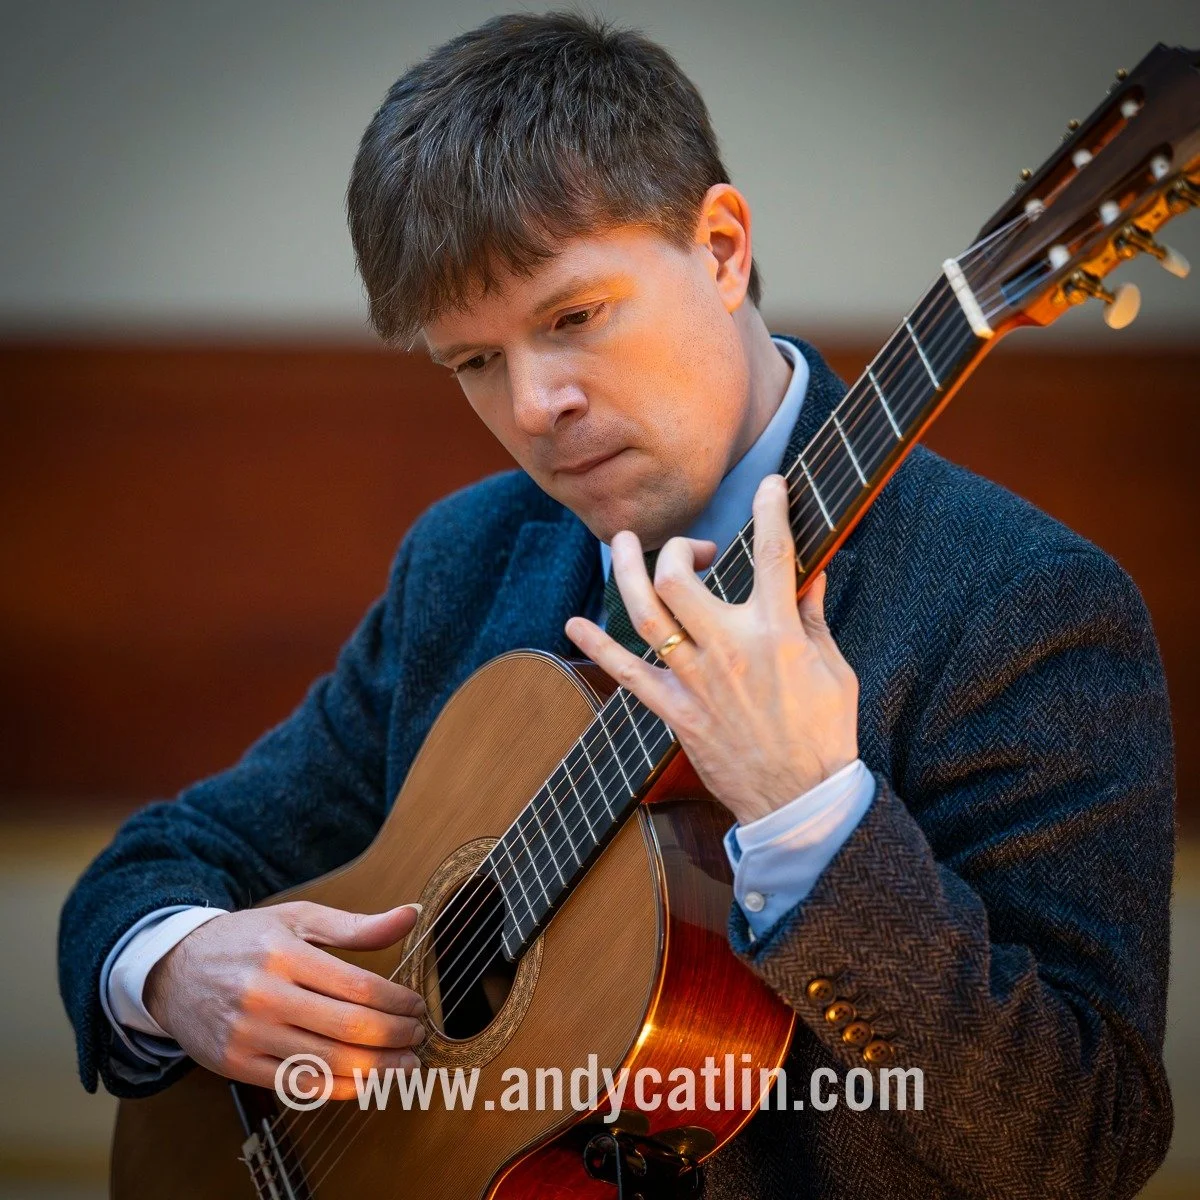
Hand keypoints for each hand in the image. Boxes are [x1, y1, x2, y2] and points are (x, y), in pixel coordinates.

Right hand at [144, 901, 425, 1100]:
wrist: (174, 970)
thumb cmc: (245, 940)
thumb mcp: (298, 918)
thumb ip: (357, 925)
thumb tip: (412, 914)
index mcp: (284, 954)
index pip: (357, 986)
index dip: (397, 1001)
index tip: (417, 1006)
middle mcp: (265, 996)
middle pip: (348, 1028)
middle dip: (395, 1037)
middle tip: (418, 1037)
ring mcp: (248, 1035)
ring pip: (327, 1063)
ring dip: (376, 1069)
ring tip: (404, 1064)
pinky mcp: (236, 1065)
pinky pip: (298, 1087)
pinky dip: (339, 1089)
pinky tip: (364, 1081)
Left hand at [565, 474, 859, 824]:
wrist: (800, 799)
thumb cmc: (825, 733)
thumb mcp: (833, 668)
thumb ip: (812, 617)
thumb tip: (809, 574)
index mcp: (778, 633)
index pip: (773, 555)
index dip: (771, 510)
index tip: (770, 485)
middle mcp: (731, 650)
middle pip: (681, 580)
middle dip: (681, 549)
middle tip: (697, 549)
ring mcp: (697, 681)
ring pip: (646, 616)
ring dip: (626, 573)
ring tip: (622, 542)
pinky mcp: (676, 711)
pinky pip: (627, 674)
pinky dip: (598, 647)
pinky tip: (575, 623)